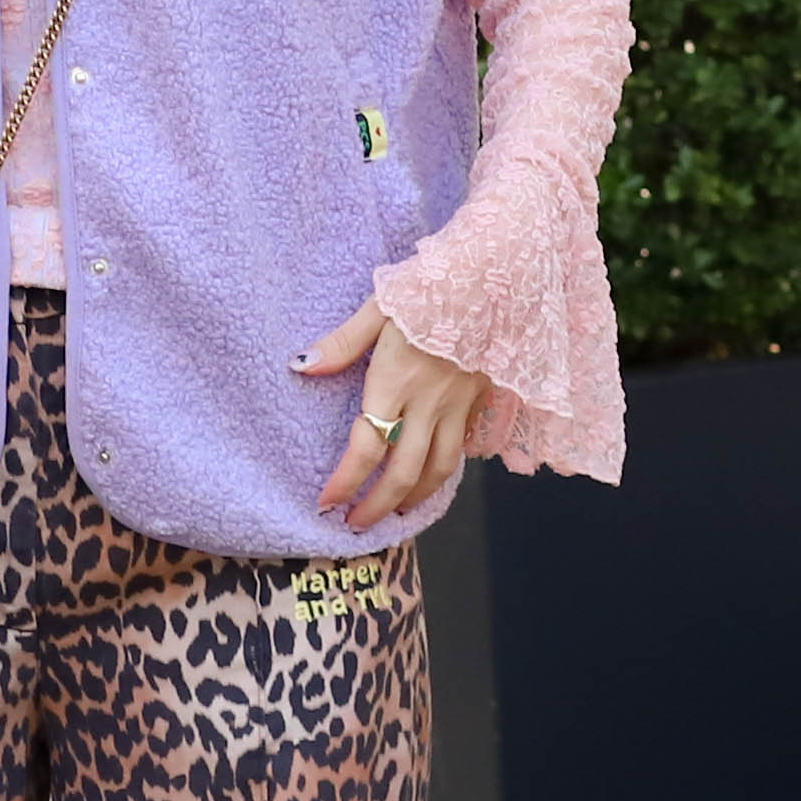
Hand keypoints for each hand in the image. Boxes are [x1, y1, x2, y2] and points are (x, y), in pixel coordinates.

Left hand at [296, 302, 489, 529]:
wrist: (499, 276)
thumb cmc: (433, 286)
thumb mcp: (380, 306)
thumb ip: (342, 342)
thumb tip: (302, 366)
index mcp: (396, 380)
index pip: (367, 447)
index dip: (346, 482)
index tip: (327, 502)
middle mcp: (428, 401)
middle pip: (403, 472)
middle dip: (378, 506)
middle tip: (357, 524)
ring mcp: (459, 405)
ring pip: (440, 469)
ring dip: (416, 498)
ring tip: (396, 511)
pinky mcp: (480, 401)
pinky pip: (462, 448)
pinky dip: (445, 472)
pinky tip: (431, 477)